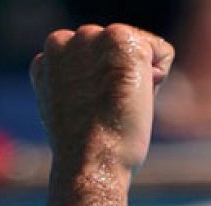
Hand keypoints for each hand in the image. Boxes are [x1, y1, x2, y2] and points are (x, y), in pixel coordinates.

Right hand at [29, 24, 173, 174]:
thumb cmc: (83, 148)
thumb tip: (107, 75)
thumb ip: (78, 79)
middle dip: (119, 76)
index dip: (101, 87)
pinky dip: (159, 79)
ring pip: (139, 48)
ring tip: (117, 105)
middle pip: (115, 49)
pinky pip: (162, 52)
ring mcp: (93, 38)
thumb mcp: (69, 107)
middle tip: (104, 111)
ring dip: (138, 77)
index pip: (94, 57)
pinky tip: (134, 98)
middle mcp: (65, 40)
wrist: (90, 161)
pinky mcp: (122, 40)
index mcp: (48, 57)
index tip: (89, 111)